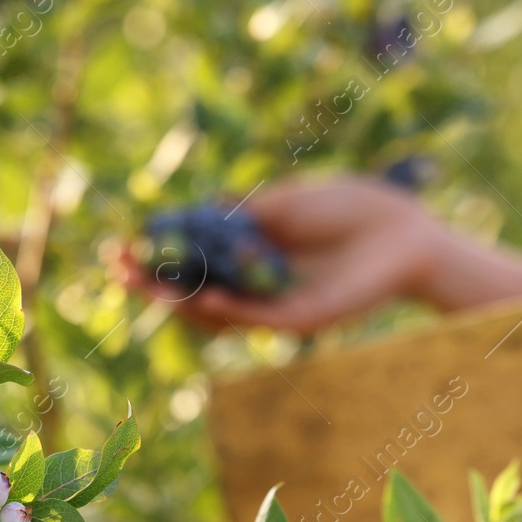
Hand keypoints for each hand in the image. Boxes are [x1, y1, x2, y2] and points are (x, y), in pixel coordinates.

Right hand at [121, 175, 521, 333]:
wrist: (404, 232)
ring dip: (182, 300)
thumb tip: (202, 211)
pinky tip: (206, 298)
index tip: (122, 246)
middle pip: (194, 289)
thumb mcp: (286, 201)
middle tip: (117, 270)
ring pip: (218, 311)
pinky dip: (230, 309)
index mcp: (252, 250)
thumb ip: (245, 212)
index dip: (157, 255)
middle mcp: (258, 280)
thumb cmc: (351, 207)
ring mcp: (276, 302)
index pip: (192, 259)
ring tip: (149, 285)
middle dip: (154, 282)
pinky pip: (256, 318)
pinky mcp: (300, 319)